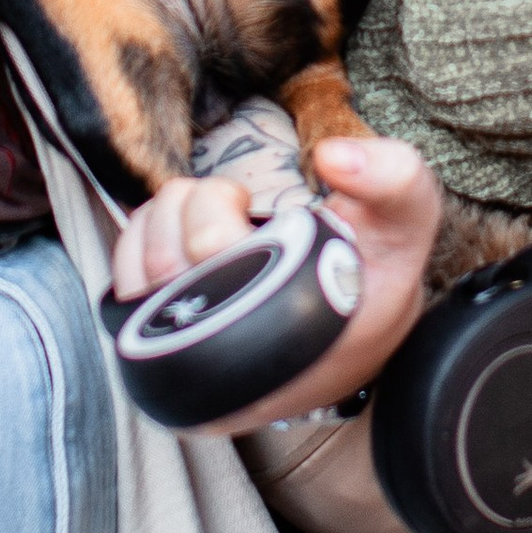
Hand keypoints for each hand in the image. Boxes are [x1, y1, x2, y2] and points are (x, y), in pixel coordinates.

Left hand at [105, 130, 443, 429]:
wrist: (350, 336)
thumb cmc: (371, 278)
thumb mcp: (407, 226)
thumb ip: (393, 180)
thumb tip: (333, 156)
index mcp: (289, 346)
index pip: (212, 269)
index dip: (220, 221)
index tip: (252, 209)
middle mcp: (229, 375)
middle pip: (170, 262)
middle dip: (198, 207)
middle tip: (235, 207)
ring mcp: (193, 369)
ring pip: (142, 267)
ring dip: (167, 217)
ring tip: (211, 219)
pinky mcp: (165, 354)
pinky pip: (125, 280)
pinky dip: (143, 237)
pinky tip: (181, 237)